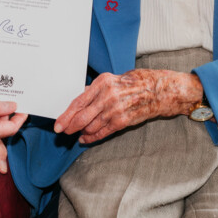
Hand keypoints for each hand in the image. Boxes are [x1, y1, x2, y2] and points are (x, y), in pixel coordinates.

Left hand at [53, 69, 202, 143]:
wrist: (159, 90)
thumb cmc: (136, 82)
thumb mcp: (113, 79)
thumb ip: (95, 89)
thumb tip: (80, 98)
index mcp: (103, 82)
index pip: (79, 101)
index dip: (66, 114)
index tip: (58, 123)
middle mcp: (108, 96)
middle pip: (82, 115)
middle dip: (70, 125)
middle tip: (62, 131)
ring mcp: (116, 109)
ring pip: (91, 125)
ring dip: (81, 131)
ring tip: (75, 133)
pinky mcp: (123, 121)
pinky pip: (103, 132)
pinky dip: (92, 137)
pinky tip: (85, 138)